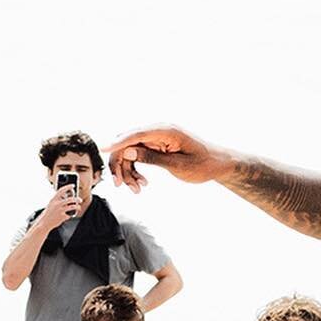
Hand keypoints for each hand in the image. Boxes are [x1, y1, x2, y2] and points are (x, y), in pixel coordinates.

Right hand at [36, 187, 80, 231]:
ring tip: (78, 207)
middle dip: (77, 199)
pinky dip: (70, 215)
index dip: (67, 187)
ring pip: (72, 206)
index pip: (61, 190)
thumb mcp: (51, 205)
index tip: (73, 185)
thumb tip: (66, 197)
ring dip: (77, 207)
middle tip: (80, 200)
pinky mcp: (62, 217)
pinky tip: (68, 216)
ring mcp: (60, 210)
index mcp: (53, 200)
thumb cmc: (48, 214)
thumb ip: (57, 200)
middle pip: (70, 199)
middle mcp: (57, 204)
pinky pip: (69, 215)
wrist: (44, 223)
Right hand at [104, 126, 223, 191]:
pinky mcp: (156, 146)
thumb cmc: (203, 164)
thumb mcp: (178, 165)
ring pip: (130, 151)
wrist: (217, 164)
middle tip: (121, 185)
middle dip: (120, 163)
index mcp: (166, 130)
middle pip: (128, 142)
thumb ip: (153, 158)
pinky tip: (142, 184)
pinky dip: (136, 169)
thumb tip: (127, 151)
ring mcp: (156, 138)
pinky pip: (138, 155)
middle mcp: (158, 131)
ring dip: (128, 170)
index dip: (117, 142)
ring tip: (136, 189)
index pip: (136, 134)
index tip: (102, 149)